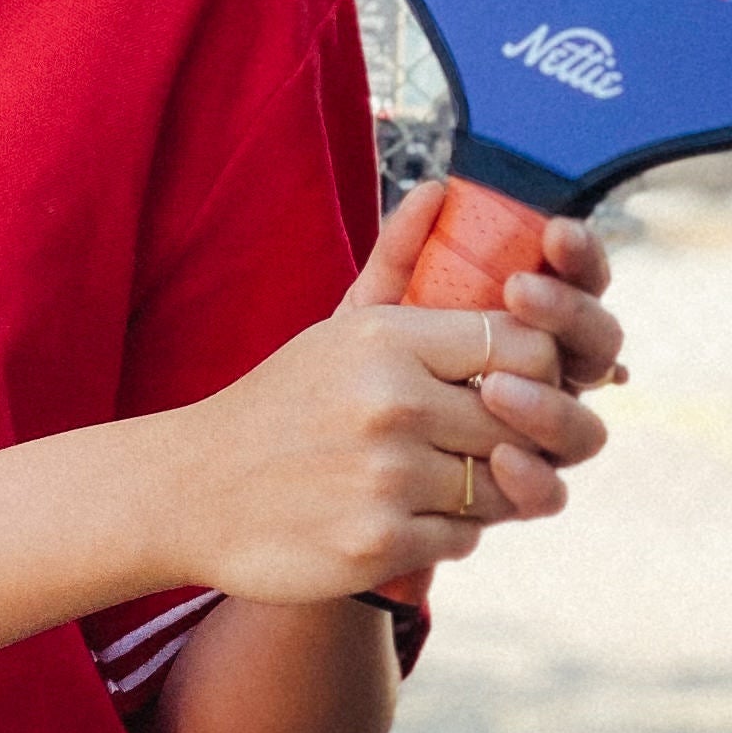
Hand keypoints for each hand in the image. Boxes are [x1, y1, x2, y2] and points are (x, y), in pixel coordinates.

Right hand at [159, 185, 619, 601]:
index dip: (538, 370)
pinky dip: (447, 532)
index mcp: (388, 340)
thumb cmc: (282, 403)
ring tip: (438, 479)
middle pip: (523, 422)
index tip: (512, 384)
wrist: (193, 490)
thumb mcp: (339, 327)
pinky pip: (465, 538)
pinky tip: (404, 515)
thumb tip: (444, 189)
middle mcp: (392, 404)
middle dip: (513, 436)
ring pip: (502, 488)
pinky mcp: (378, 543)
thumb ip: (400, 261)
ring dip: (484, 490)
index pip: (524, 345)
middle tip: (479, 442)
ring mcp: (386, 478)